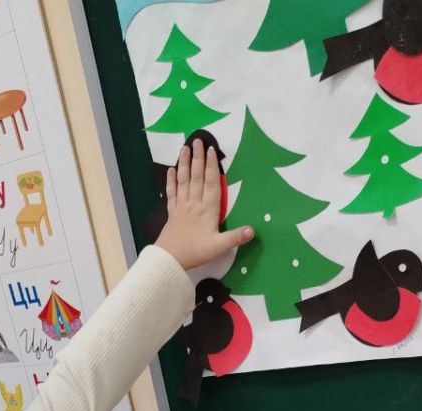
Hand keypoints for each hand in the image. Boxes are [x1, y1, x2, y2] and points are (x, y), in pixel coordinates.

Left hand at [155, 138, 254, 270]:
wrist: (169, 259)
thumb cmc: (195, 252)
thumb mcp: (218, 247)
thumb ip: (235, 237)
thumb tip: (253, 230)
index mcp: (208, 209)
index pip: (211, 183)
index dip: (212, 166)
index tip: (211, 150)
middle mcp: (194, 203)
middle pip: (196, 176)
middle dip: (197, 158)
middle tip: (196, 140)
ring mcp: (182, 207)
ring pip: (183, 181)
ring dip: (184, 164)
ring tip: (184, 148)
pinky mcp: (172, 213)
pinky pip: (171, 193)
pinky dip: (171, 181)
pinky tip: (170, 170)